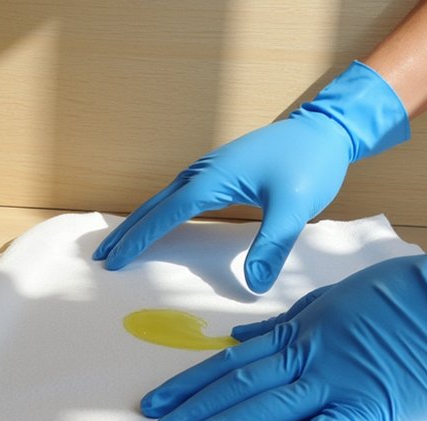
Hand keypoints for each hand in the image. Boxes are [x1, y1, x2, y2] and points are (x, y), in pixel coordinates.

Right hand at [94, 61, 408, 293]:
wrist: (324, 130)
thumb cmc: (310, 164)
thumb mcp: (294, 209)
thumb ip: (272, 247)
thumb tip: (255, 285)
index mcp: (213, 179)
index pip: (165, 214)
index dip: (139, 239)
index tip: (115, 260)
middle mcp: (203, 171)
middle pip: (153, 205)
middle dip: (127, 231)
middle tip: (102, 256)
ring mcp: (210, 168)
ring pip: (163, 198)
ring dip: (140, 221)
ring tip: (120, 243)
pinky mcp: (220, 170)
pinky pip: (178, 194)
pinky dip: (159, 211)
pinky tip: (159, 221)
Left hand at [140, 205, 426, 420]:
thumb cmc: (406, 292)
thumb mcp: (335, 295)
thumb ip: (286, 319)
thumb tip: (239, 337)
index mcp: (300, 330)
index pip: (232, 361)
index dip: (191, 382)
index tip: (159, 400)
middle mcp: (308, 355)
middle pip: (237, 386)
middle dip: (192, 409)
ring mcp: (337, 381)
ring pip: (265, 406)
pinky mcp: (371, 408)